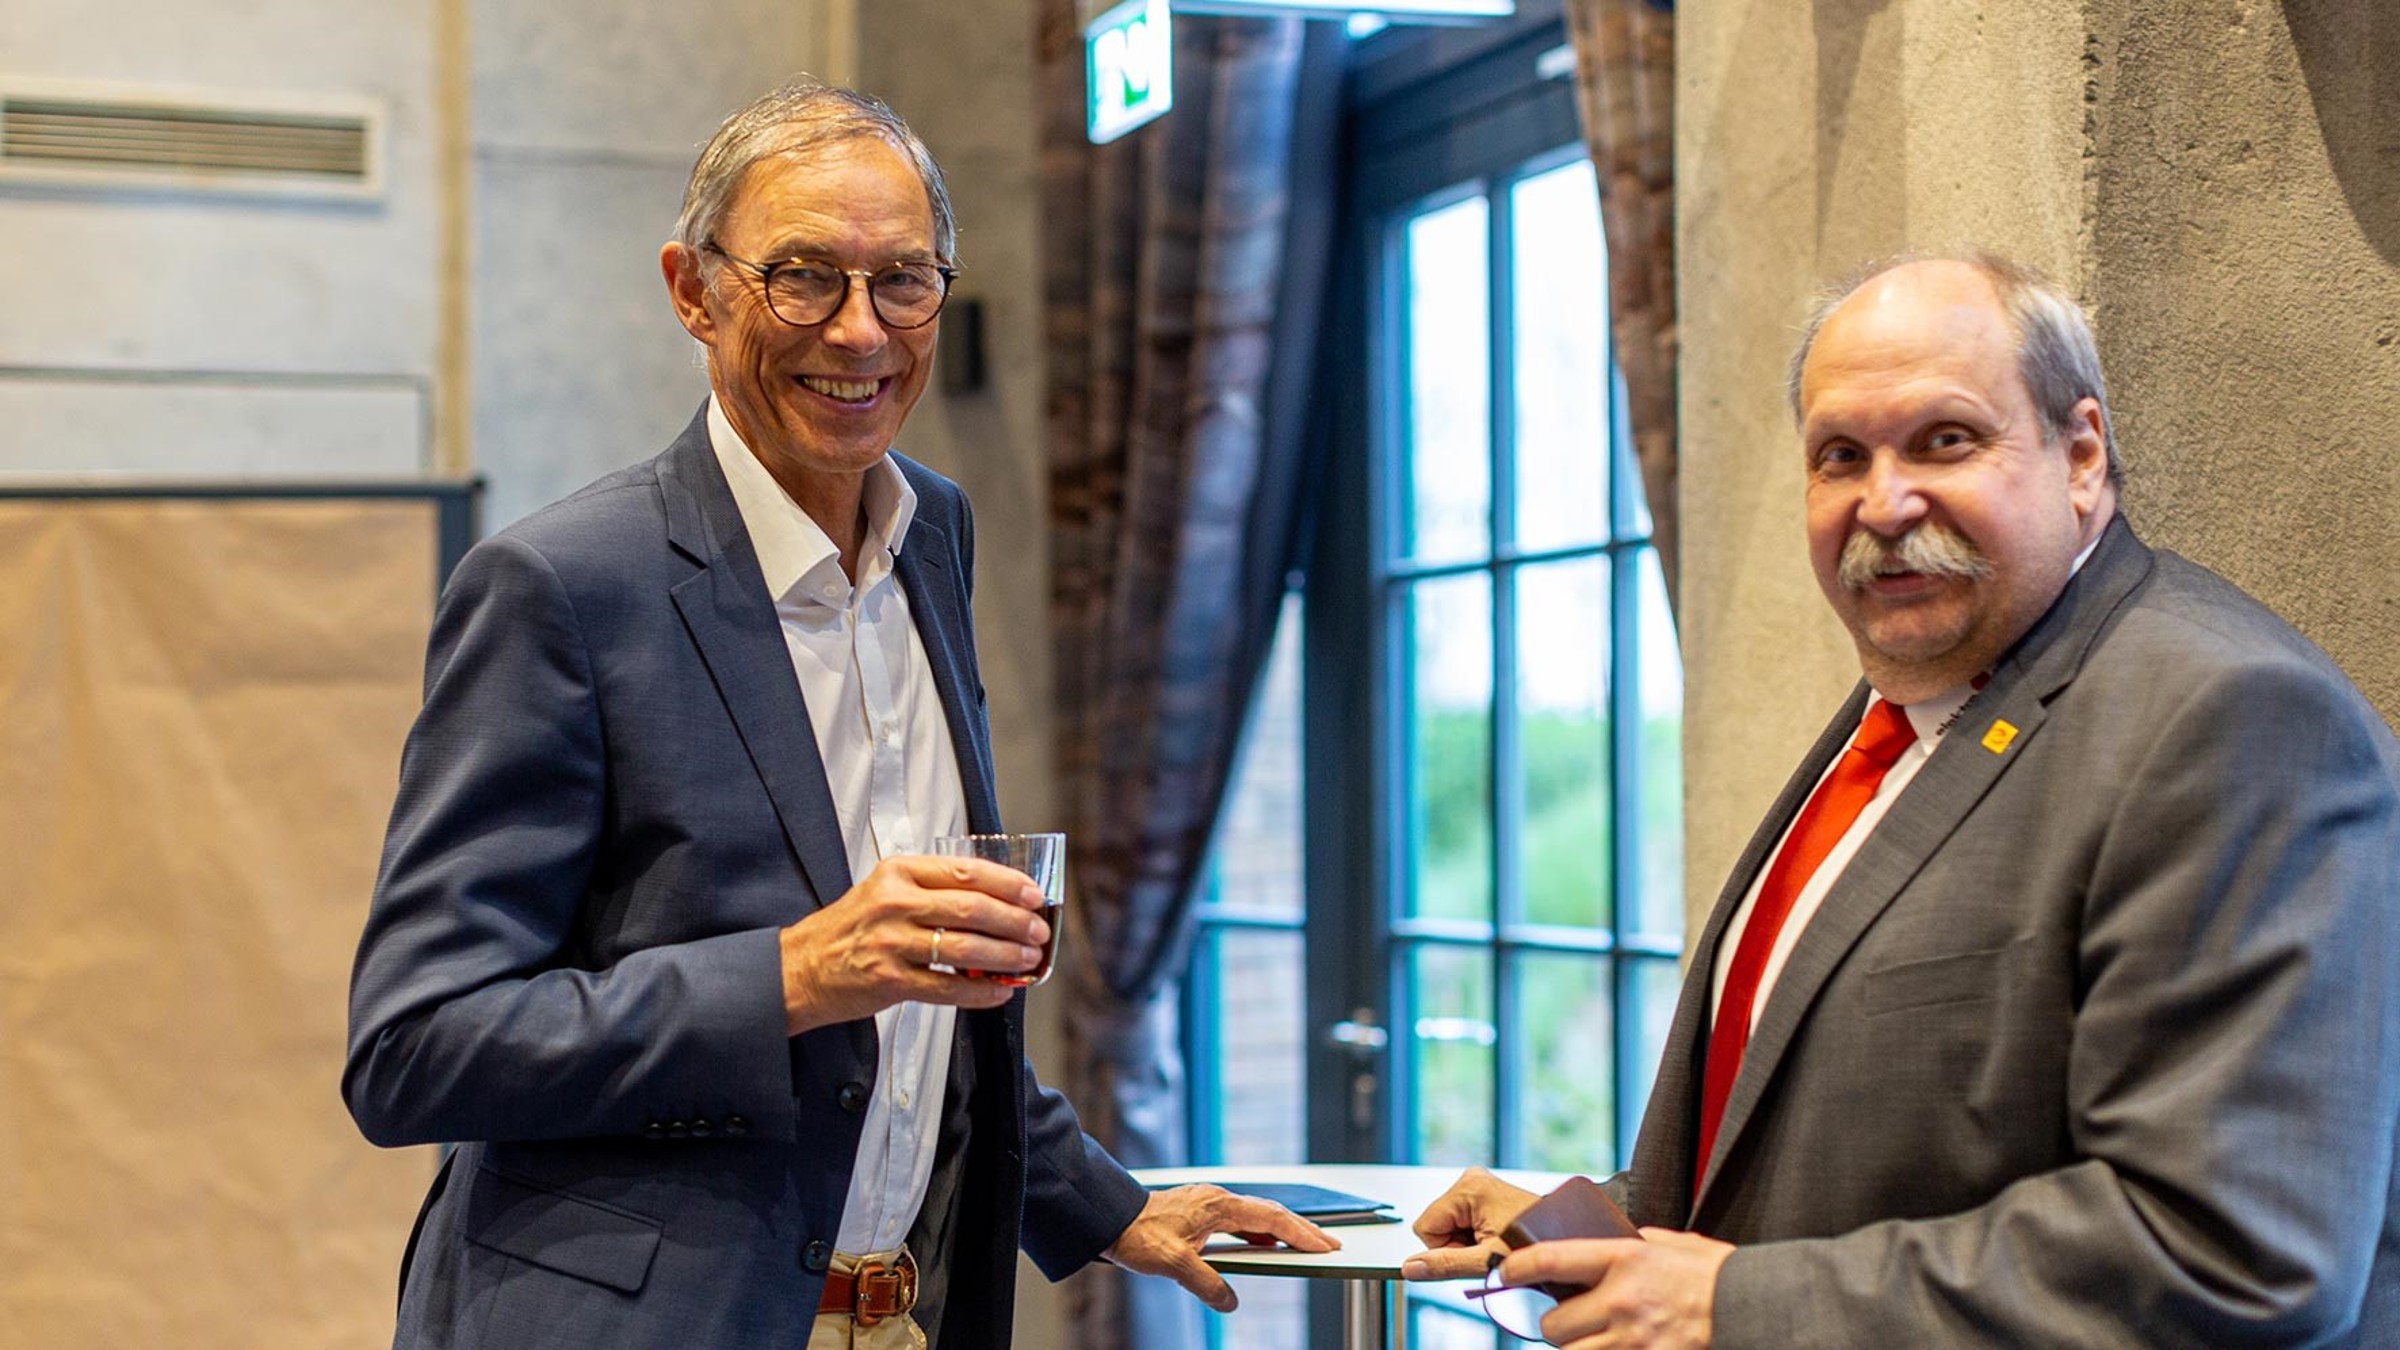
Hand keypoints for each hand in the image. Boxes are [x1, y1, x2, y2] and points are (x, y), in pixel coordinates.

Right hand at [778, 854, 1051, 1033]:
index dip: (1008, 884)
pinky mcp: (889, 981)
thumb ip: (933, 889)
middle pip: (972, 908)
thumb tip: (998, 902)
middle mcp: (895, 902)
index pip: (966, 871)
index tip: (1034, 896)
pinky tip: (1000, 991)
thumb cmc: (851, 928)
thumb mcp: (886, 890)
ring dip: (1005, 957)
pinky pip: (947, 987)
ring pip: (965, 948)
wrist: (802, 967)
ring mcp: (890, 942)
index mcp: (899, 873)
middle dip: (1015, 922)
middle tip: (1038, 932)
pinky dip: (980, 991)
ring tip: (1027, 960)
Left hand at [1102, 1184, 1339, 1312]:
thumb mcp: (1173, 1266)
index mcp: (1218, 1205)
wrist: (1109, 1218)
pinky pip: (1238, 1221)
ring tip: (1303, 1246)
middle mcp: (1218, 1199)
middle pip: (1270, 1213)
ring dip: (1280, 1231)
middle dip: (1301, 1229)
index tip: (1325, 1246)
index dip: (1300, 1233)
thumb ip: (1206, 1284)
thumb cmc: (1138, 1236)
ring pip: (1255, 1216)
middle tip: (1329, 1245)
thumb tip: (1231, 1302)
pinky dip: (1257, 1233)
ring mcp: (1209, 1203)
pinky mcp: (1199, 1211)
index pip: (1271, 1218)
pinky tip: (1262, 1247)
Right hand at [1401, 1167, 1539, 1280]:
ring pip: (1450, 1227)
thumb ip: (1445, 1265)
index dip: (1444, 1249)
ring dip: (1469, 1244)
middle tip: (1489, 1251)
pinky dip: (1478, 1238)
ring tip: (1497, 1246)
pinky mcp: (1488, 1195)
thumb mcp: (1487, 1262)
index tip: (1474, 1253)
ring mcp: (1481, 1186)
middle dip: (1458, 1246)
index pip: (1425, 1227)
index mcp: (1469, 1187)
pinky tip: (1498, 1240)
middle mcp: (1473, 1179)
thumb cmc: (1536, 1245)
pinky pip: (1464, 1223)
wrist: (1567, 1240)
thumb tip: (1409, 1268)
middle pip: (1437, 1226)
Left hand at [1502, 1227, 1731, 1348]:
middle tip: (1569, 1318)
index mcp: (1623, 1260)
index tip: (1507, 1272)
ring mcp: (1632, 1340)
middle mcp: (1621, 1301)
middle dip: (1557, 1325)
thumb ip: (1636, 1243)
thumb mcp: (1671, 1244)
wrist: (1752, 1307)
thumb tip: (1609, 1241)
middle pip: (1554, 1326)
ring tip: (1591, 1338)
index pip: (1551, 1260)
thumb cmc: (1713, 1274)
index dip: (1518, 1268)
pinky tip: (1611, 1347)